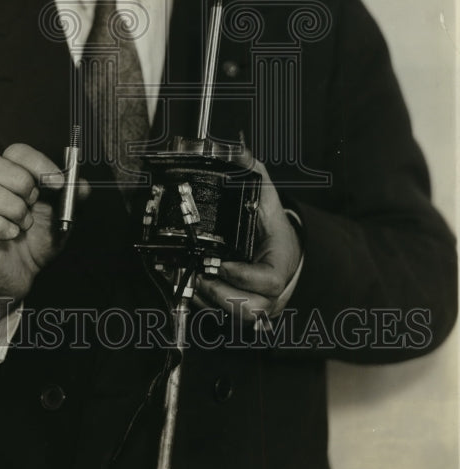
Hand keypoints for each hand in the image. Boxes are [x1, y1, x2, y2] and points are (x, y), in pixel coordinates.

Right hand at [0, 143, 88, 326]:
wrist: (22, 274)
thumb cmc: (37, 240)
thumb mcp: (62, 219)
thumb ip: (72, 200)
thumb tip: (82, 185)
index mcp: (13, 177)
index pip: (16, 152)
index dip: (38, 163)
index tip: (58, 183)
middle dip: (20, 182)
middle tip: (34, 202)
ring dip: (12, 208)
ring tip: (25, 223)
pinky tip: (13, 234)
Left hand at [194, 150, 301, 322]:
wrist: (283, 253)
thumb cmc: (274, 229)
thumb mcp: (268, 200)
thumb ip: (254, 177)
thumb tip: (239, 152)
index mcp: (280, 265)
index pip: (268, 282)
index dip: (243, 277)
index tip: (221, 265)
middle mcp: (271, 293)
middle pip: (250, 309)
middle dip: (220, 295)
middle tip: (199, 276)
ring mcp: (257, 305)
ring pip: (234, 317)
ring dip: (208, 300)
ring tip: (189, 280)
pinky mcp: (240, 310)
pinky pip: (222, 316)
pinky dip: (202, 302)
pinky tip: (185, 284)